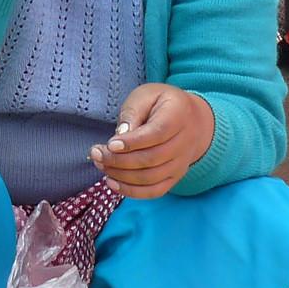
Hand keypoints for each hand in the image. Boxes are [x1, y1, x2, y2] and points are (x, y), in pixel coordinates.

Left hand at [90, 84, 214, 198]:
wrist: (192, 120)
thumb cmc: (162, 105)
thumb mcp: (146, 95)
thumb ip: (133, 112)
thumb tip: (120, 136)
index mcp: (179, 115)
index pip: (157, 133)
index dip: (132, 142)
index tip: (110, 145)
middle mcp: (185, 142)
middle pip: (151, 159)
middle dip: (119, 160)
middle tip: (96, 154)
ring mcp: (182, 163)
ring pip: (150, 177)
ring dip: (121, 175)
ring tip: (101, 165)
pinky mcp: (175, 177)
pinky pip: (155, 191)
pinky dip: (132, 191)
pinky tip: (112, 183)